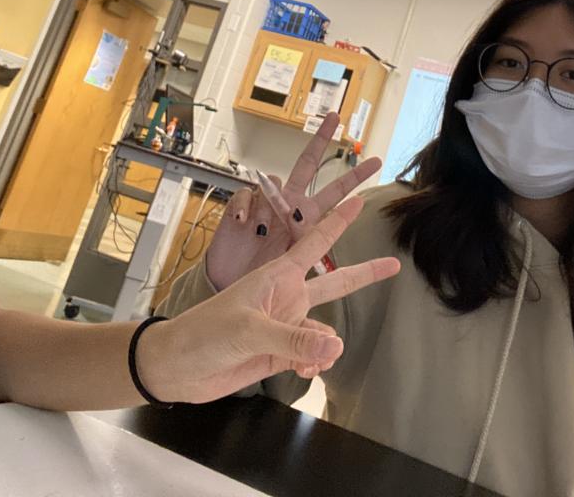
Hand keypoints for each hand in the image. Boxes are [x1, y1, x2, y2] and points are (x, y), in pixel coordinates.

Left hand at [137, 196, 399, 402]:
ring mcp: (286, 325)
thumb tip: (335, 345)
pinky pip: (314, 354)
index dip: (337, 222)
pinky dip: (314, 363)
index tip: (360, 202)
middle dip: (364, 274)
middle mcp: (286, 297)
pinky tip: (304, 370)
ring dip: (324, 345)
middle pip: (335, 283)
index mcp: (277, 276)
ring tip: (309, 359)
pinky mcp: (282, 352)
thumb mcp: (249, 329)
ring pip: (325, 331)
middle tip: (393, 264)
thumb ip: (293, 338)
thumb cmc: (204, 332)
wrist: (179, 368)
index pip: (314, 243)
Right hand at [205, 113, 381, 290]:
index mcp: (308, 216)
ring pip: (272, 179)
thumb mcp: (294, 267)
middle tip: (334, 117)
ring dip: (270, 203)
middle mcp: (289, 202)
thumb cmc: (265, 276)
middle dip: (320, 139)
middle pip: (307, 163)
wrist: (232, 284)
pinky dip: (244, 208)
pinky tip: (243, 223)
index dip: (354, 177)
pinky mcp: (241, 206)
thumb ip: (308, 248)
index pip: (336, 192)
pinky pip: (245, 195)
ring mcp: (264, 202)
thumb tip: (310, 228)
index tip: (377, 161)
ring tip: (262, 232)